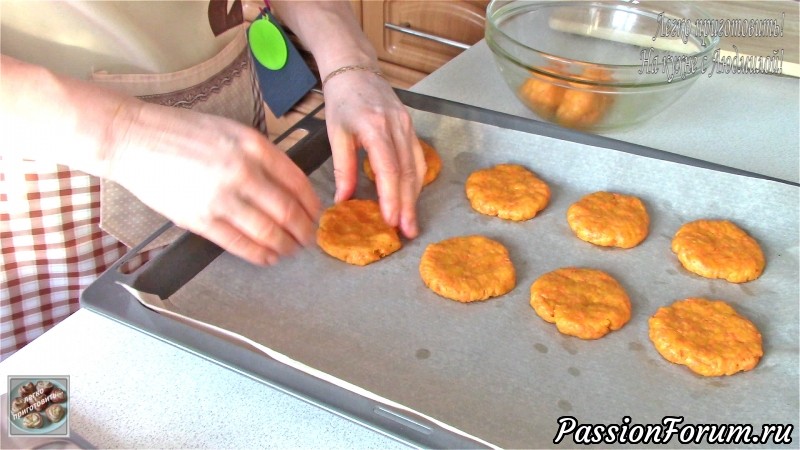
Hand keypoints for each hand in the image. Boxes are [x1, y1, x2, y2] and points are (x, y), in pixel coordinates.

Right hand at [108, 99, 320, 264]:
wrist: (136, 138)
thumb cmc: (183, 132)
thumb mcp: (232, 131)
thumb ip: (262, 156)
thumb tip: (288, 188)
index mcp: (255, 146)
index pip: (298, 183)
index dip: (312, 205)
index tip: (316, 215)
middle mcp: (243, 171)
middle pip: (288, 211)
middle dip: (304, 230)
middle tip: (309, 239)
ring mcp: (222, 197)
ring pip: (268, 232)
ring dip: (285, 246)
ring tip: (290, 250)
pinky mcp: (201, 219)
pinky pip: (239, 244)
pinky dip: (259, 254)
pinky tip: (268, 257)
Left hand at [323, 70, 425, 237]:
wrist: (355, 69)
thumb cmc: (342, 100)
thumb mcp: (336, 134)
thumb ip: (343, 168)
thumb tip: (343, 201)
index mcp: (375, 127)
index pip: (389, 169)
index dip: (391, 197)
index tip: (390, 221)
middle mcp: (397, 126)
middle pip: (407, 172)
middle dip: (407, 205)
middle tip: (407, 232)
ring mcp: (408, 126)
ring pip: (416, 168)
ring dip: (414, 197)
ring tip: (410, 222)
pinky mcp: (411, 127)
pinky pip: (418, 159)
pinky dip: (415, 181)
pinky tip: (411, 198)